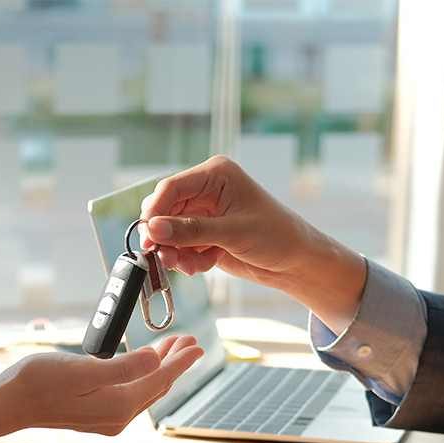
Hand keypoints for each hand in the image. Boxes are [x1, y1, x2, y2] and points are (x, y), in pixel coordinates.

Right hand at [0, 334, 202, 442]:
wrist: (10, 403)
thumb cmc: (39, 382)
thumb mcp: (83, 368)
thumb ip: (123, 366)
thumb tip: (156, 361)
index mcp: (119, 405)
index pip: (161, 379)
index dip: (181, 360)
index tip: (198, 344)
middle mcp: (118, 417)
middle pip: (157, 386)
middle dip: (174, 363)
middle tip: (188, 342)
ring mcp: (108, 420)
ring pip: (145, 390)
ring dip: (159, 369)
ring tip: (170, 349)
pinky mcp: (97, 416)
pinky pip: (131, 394)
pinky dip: (141, 377)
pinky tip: (141, 365)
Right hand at [139, 155, 366, 333]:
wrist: (296, 262)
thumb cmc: (276, 236)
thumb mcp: (233, 233)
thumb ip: (192, 231)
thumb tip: (154, 229)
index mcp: (215, 175)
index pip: (171, 188)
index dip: (154, 212)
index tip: (147, 238)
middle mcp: (206, 190)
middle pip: (165, 211)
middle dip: (165, 237)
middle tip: (166, 258)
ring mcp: (204, 214)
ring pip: (170, 233)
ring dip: (176, 252)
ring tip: (189, 267)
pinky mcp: (205, 235)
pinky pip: (182, 247)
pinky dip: (187, 260)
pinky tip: (203, 266)